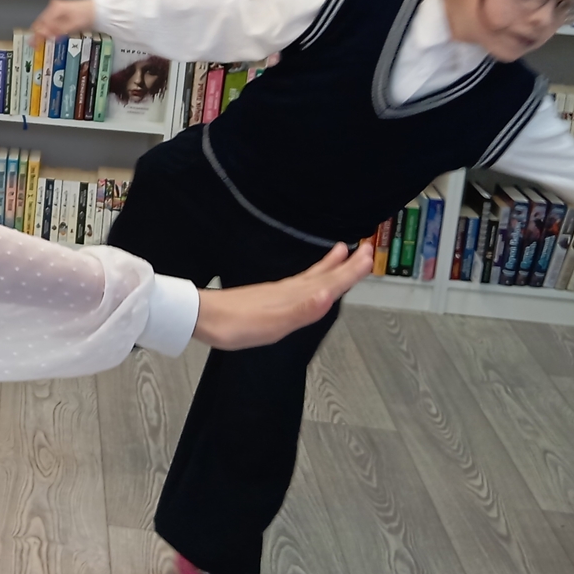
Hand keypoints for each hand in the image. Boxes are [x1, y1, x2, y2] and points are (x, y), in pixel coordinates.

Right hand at [33, 0, 97, 40]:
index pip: (40, 24)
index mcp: (54, 9)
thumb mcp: (70, 26)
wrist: (98, 11)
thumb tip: (42, 36)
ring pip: (45, 22)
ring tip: (42, 42)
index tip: (33, 44)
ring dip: (44, 32)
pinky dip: (50, 29)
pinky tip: (51, 36)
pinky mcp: (60, 12)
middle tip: (35, 45)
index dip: (36, 35)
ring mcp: (56, 9)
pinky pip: (50, 22)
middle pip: (41, 22)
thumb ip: (55, 31)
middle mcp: (53, 8)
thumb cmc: (86, 17)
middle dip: (38, 34)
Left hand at [192, 242, 374, 350]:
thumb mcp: (273, 325)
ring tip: (342, 253)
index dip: (350, 272)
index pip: (330, 283)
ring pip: (311, 277)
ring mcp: (278, 293)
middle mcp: (289, 290)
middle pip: (324, 276)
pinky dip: (311, 278)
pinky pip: (298, 284)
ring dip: (330, 267)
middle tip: (367, 249)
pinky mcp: (267, 297)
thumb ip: (303, 310)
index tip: (370, 255)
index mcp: (294, 297)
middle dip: (346, 265)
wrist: (204, 318)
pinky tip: (309, 282)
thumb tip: (329, 294)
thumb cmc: (236, 325)